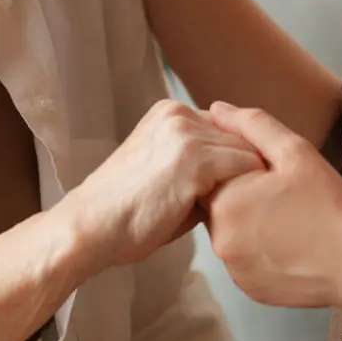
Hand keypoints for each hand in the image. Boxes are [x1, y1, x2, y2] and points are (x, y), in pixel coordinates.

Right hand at [56, 101, 264, 270]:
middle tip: (249, 205)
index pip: (228, 128)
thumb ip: (201, 163)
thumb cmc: (127, 213)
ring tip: (243, 213)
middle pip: (243, 138)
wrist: (91, 228)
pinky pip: (246, 170)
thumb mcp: (165, 171)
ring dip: (250, 183)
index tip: (244, 187)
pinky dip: (250, 193)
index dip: (237, 160)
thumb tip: (246, 176)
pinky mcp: (194, 160)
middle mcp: (179, 114)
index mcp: (170, 112)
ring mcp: (187, 134)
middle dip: (247, 171)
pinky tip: (238, 216)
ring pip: (249, 153)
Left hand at [202, 103, 341, 308]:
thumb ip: (251, 125)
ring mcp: (235, 270)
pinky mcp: (250, 290)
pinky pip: (244, 262)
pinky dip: (258, 252)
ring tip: (288, 220)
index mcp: (225, 204)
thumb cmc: (329, 202)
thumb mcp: (294, 151)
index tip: (266, 173)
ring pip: (230, 236)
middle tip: (281, 197)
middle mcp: (220, 241)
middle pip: (216, 207)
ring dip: (248, 225)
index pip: (208, 177)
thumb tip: (216, 109)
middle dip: (241, 197)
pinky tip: (289, 244)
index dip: (237, 170)